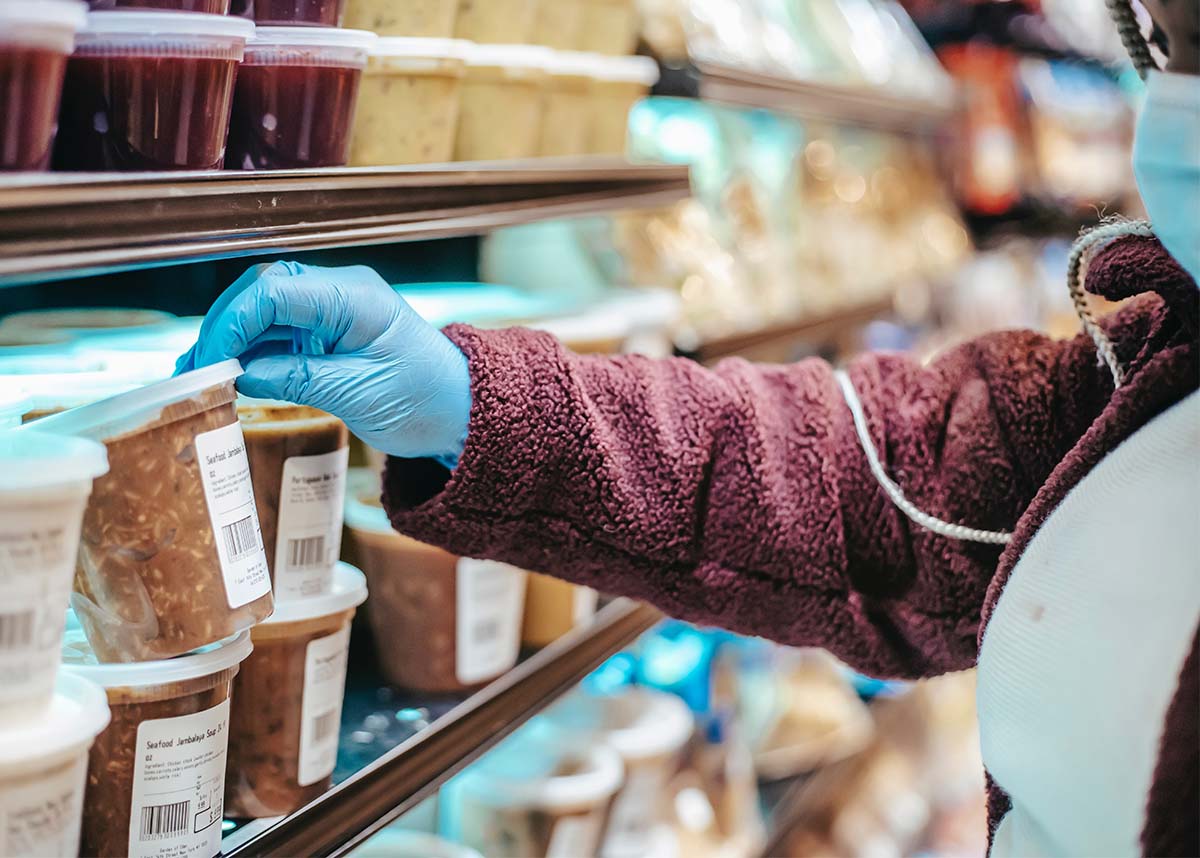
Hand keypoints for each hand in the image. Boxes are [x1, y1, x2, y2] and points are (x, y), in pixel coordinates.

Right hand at [177, 261, 470, 462]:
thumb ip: (297, 378)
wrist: (460, 411)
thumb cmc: (426, 399)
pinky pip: (279, 332)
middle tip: (196, 369)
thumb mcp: (359, 394)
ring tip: (200, 375)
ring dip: (232, 339)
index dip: (232, 324)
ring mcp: (334, 311)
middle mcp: (341, 294)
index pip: (274, 292)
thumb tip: (240, 374)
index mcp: (355, 297)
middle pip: (262, 292)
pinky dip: (251, 352)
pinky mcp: (328, 333)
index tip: (211, 363)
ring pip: (265, 311)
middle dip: (223, 327)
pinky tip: (229, 374)